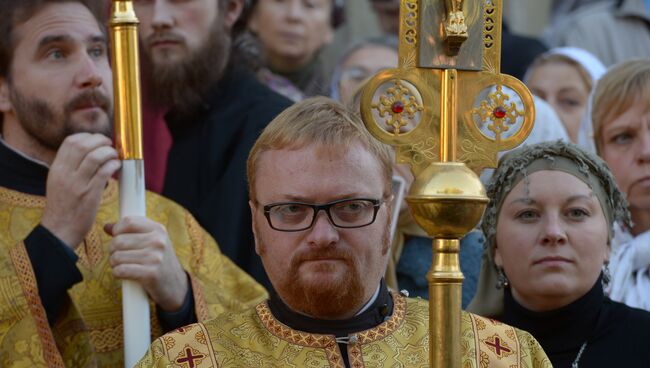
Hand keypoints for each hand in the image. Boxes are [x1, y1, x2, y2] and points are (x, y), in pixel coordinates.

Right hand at [41, 133, 120, 247]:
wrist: (59, 231)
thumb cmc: (63, 207)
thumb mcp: (58, 183)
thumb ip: (69, 168)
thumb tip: (89, 153)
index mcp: (56, 169)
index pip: (70, 142)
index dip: (88, 137)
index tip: (98, 141)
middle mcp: (65, 174)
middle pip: (83, 145)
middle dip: (101, 141)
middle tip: (110, 145)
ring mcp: (77, 184)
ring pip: (95, 156)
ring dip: (109, 152)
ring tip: (115, 156)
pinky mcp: (90, 195)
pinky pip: (104, 172)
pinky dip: (113, 165)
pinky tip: (117, 167)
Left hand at [105, 217, 188, 311]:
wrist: (175, 285)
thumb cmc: (158, 261)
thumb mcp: (152, 242)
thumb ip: (131, 232)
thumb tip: (107, 226)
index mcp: (158, 229)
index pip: (128, 221)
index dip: (117, 230)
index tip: (119, 238)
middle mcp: (158, 241)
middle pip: (118, 240)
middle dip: (113, 250)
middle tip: (120, 256)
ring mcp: (155, 257)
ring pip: (117, 256)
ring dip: (115, 264)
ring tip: (124, 265)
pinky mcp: (150, 274)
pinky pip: (120, 270)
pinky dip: (117, 273)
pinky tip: (124, 274)